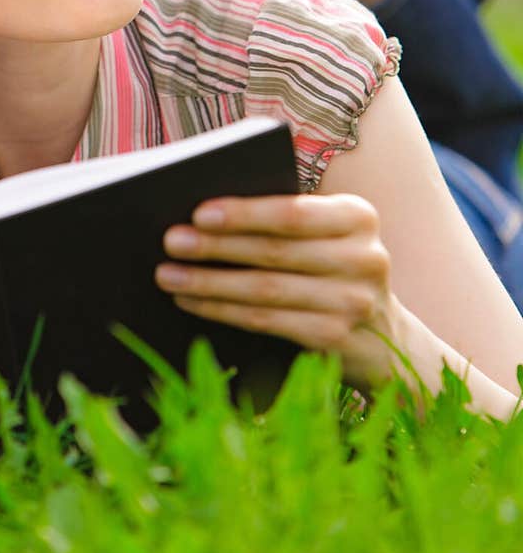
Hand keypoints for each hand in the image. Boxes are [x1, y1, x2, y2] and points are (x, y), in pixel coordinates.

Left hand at [156, 193, 406, 389]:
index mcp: (358, 216)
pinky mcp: (336, 339)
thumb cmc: (331, 267)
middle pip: (274, 251)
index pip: (293, 213)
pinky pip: (266, 322)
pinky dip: (222, 310)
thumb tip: (203, 216)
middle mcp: (364, 257)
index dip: (245, 214)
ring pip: (265, 290)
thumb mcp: (326, 234)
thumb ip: (285, 220)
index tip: (199, 213)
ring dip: (209, 282)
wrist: (384, 337)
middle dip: (215, 247)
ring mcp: (354, 302)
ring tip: (168, 274)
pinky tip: (192, 301)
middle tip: (171, 241)